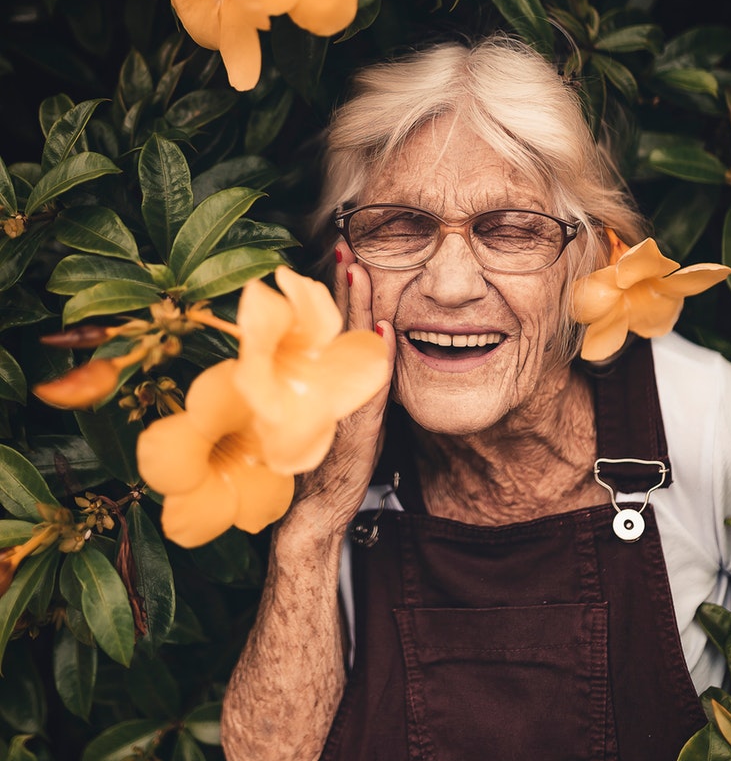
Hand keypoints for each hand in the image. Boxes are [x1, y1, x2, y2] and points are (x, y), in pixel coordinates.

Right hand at [290, 241, 395, 534]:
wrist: (316, 511)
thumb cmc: (328, 462)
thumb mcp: (342, 415)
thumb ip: (357, 383)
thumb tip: (376, 347)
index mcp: (328, 380)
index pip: (335, 327)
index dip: (340, 293)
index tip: (347, 258)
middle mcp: (329, 385)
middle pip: (339, 327)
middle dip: (344, 287)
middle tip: (347, 248)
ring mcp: (340, 403)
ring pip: (350, 347)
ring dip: (356, 309)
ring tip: (360, 272)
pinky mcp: (357, 426)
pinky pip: (370, 384)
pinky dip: (378, 357)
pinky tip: (384, 331)